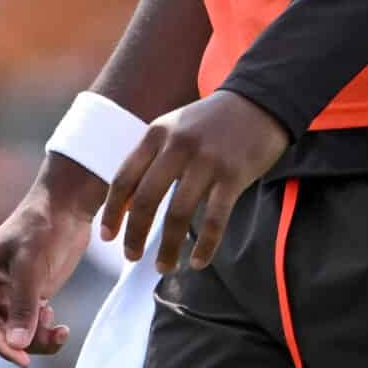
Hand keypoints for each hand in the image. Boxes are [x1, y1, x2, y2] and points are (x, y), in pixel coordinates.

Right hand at [0, 159, 97, 367]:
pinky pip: (30, 330)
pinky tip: (60, 324)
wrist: (66, 208)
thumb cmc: (42, 226)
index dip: (0, 345)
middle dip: (21, 344)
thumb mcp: (31, 265)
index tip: (24, 360)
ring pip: (14, 337)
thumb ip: (23, 305)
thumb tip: (16, 344)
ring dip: (36, 341)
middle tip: (51, 339)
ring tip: (60, 331)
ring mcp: (8, 297)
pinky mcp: (29, 298)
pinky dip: (44, 333)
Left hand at [97, 90, 288, 273]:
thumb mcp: (174, 128)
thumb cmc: (212, 122)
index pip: (124, 178)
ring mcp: (206, 161)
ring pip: (178, 215)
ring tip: (164, 266)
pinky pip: (214, 220)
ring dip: (168, 248)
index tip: (108, 236)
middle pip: (146, 200)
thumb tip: (127, 203)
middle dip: (134, 235)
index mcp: (157, 134)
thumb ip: (152, 158)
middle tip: (132, 257)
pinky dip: (204, 246)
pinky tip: (199, 262)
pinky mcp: (233, 175)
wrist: (259, 101)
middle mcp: (177, 146)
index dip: (112, 211)